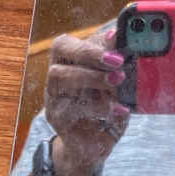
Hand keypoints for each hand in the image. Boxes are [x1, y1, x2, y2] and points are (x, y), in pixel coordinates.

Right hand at [43, 29, 130, 175]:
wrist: (95, 141)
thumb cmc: (105, 103)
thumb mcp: (113, 80)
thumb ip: (114, 59)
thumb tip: (118, 34)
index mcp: (65, 63)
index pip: (63, 46)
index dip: (87, 45)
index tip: (116, 44)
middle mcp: (54, 81)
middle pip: (60, 64)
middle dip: (89, 59)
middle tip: (118, 64)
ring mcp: (53, 101)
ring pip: (61, 82)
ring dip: (93, 79)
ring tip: (119, 82)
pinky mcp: (59, 121)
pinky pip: (72, 111)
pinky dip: (100, 108)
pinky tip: (120, 110)